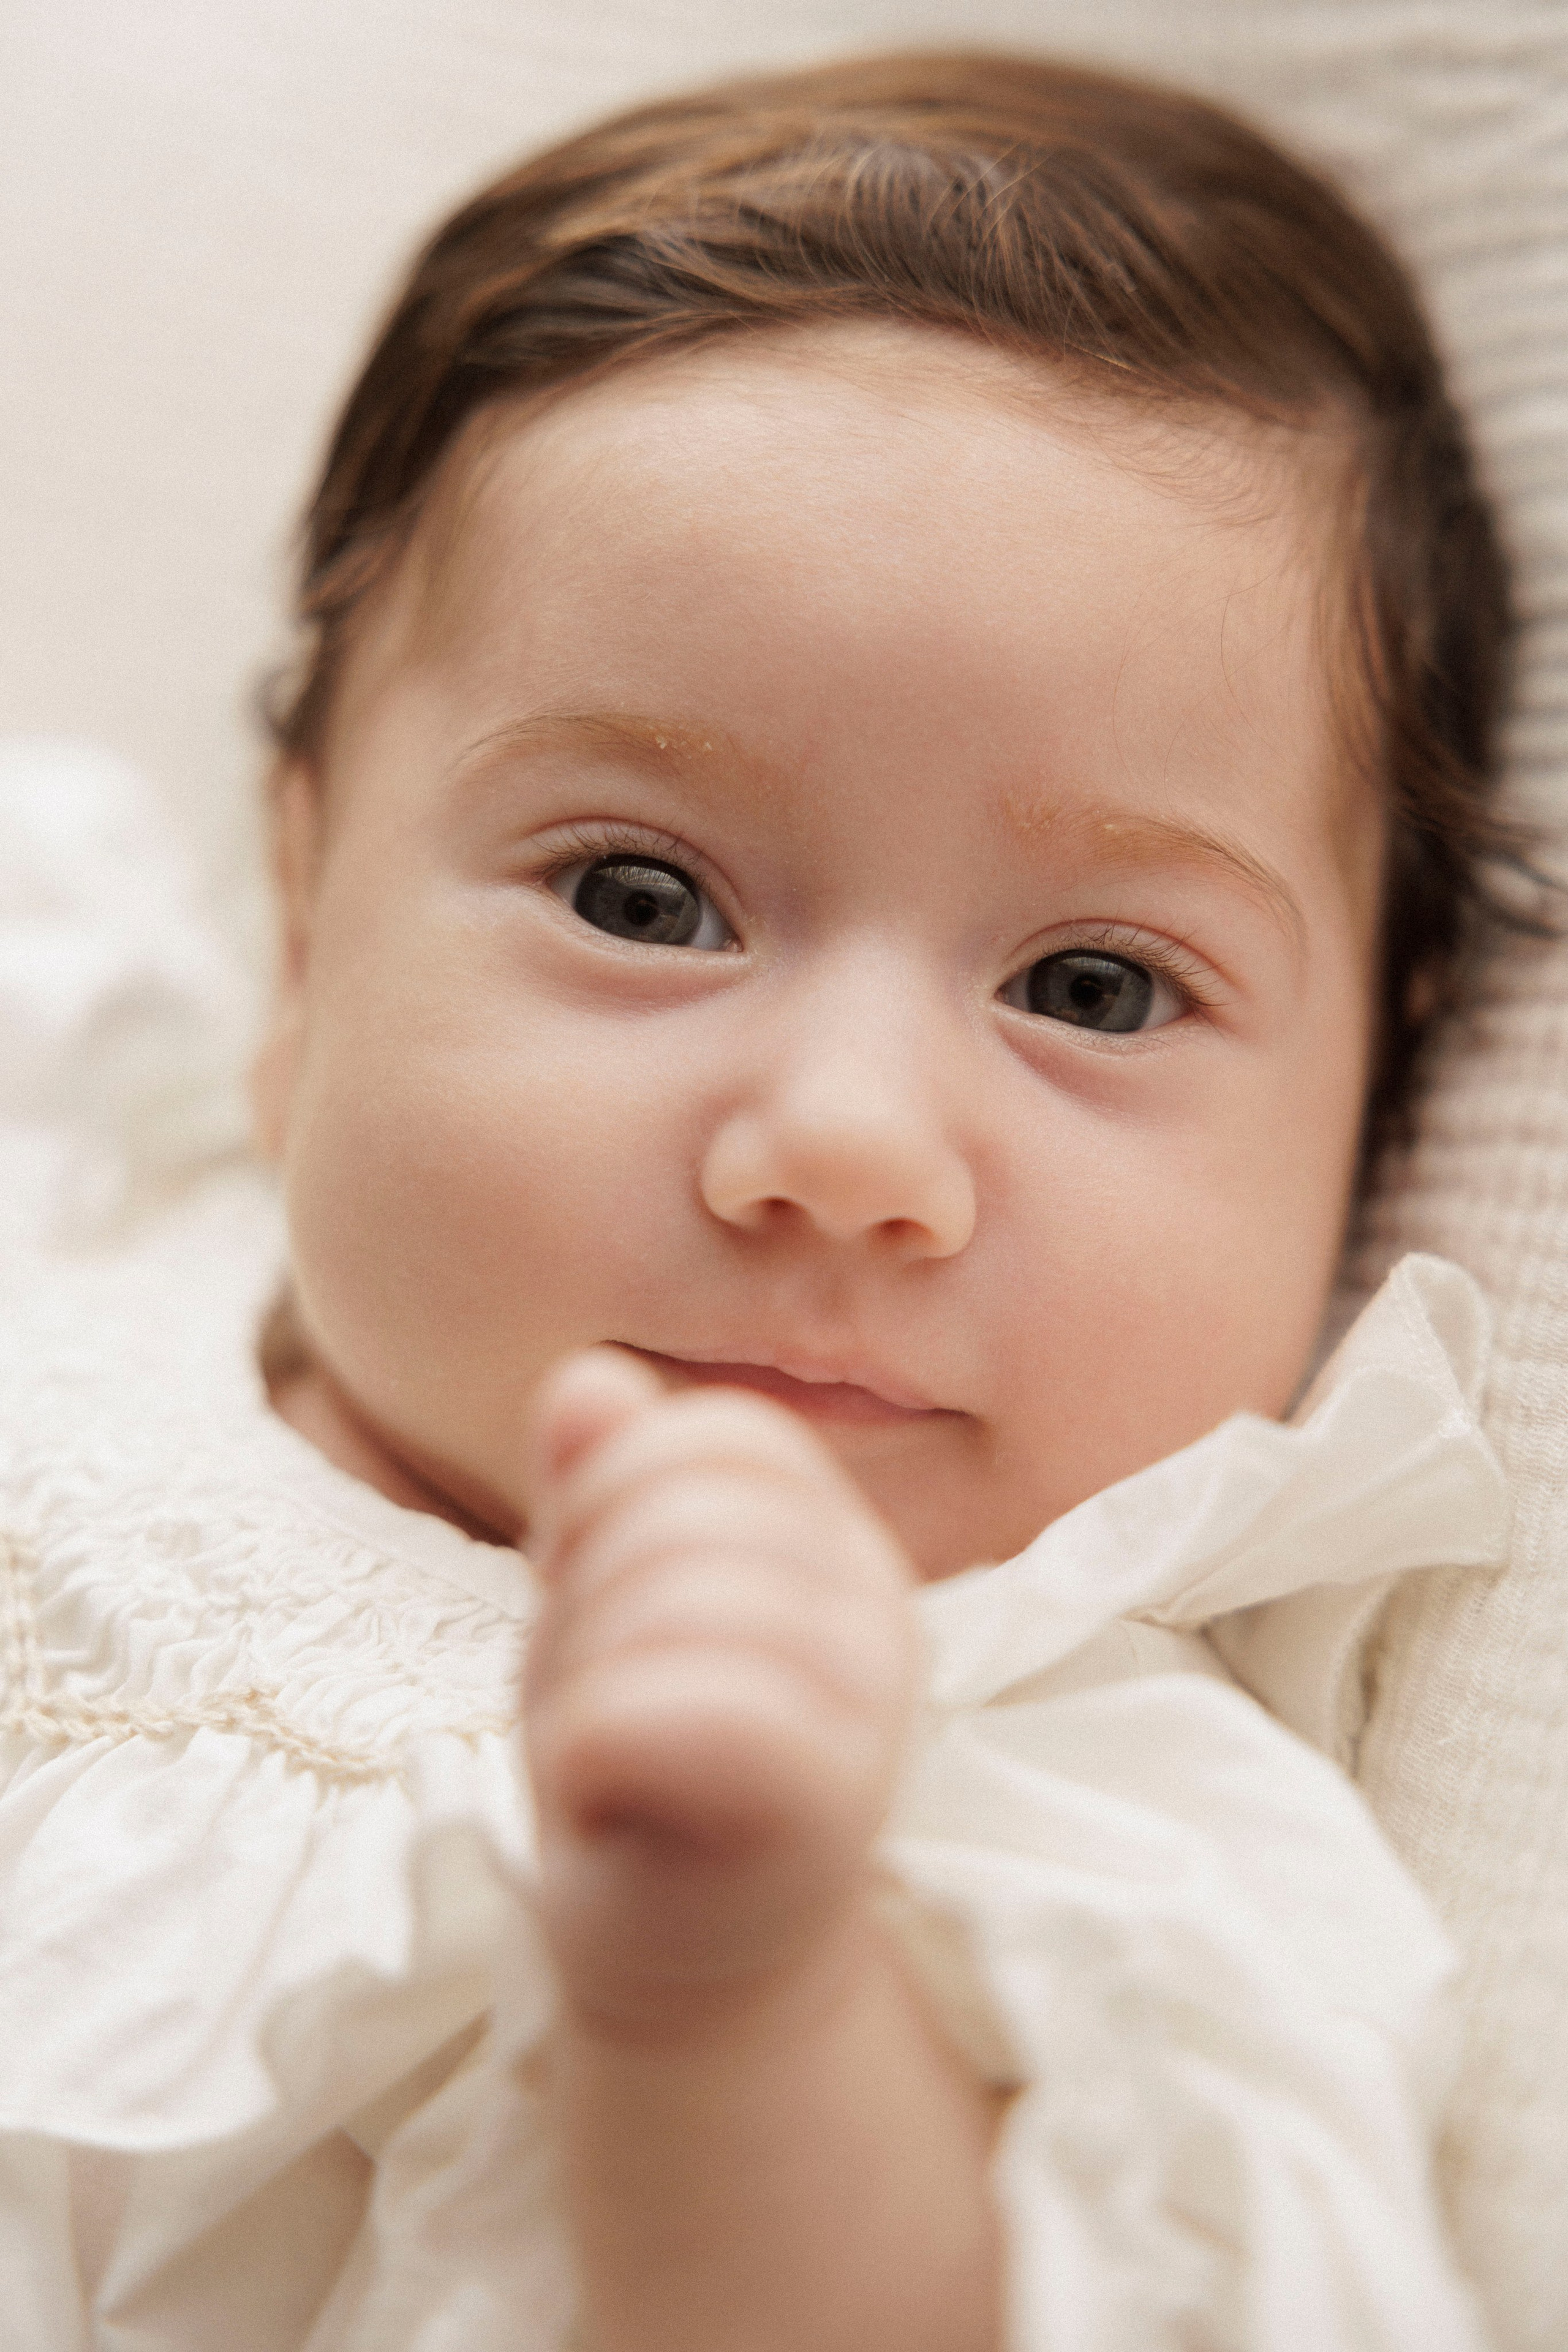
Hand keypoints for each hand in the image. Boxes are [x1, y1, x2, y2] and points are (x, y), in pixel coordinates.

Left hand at [522, 1348, 919, 2035]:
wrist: (693, 1973)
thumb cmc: (645, 1771)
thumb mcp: (605, 1604)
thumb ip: (603, 1489)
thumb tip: (585, 1380)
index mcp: (835, 1537)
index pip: (714, 1434)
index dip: (613, 1494)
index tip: (598, 1592)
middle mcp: (877, 1604)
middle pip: (681, 1510)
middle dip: (588, 1598)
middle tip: (599, 1692)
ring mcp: (865, 1707)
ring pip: (666, 1606)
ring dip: (583, 1681)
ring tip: (607, 1749)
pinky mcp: (825, 1807)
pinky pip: (659, 1712)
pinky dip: (585, 1746)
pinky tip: (599, 1796)